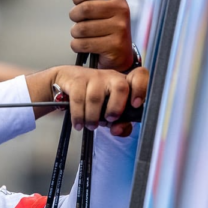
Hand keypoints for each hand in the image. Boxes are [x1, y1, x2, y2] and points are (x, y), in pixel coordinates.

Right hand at [26, 65, 147, 133]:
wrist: (66, 81)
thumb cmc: (91, 97)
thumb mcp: (108, 110)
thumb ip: (119, 124)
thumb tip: (118, 130)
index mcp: (123, 83)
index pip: (139, 76)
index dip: (141, 89)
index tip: (136, 104)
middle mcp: (111, 77)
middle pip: (121, 87)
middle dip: (115, 108)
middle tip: (109, 119)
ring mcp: (94, 76)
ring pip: (96, 98)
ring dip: (92, 117)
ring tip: (90, 125)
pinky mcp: (77, 79)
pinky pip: (78, 99)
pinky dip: (78, 116)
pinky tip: (79, 123)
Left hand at [69, 0, 133, 70]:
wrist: (120, 54)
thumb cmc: (105, 27)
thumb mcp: (100, 6)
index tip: (77, 2)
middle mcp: (122, 10)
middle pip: (84, 9)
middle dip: (75, 16)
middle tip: (78, 21)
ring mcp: (120, 28)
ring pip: (82, 28)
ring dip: (76, 34)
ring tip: (82, 35)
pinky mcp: (114, 46)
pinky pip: (83, 44)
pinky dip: (77, 46)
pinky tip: (83, 46)